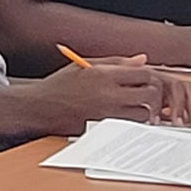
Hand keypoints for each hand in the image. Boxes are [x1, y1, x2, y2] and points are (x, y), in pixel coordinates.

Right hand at [36, 56, 190, 132]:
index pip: (144, 74)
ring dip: (143, 112)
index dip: (149, 77)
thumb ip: (117, 62)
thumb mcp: (86, 65)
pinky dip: (130, 125)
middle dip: (151, 95)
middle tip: (146, 97)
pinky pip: (127, 128)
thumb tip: (143, 60)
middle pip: (149, 95)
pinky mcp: (101, 129)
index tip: (144, 81)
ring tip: (134, 110)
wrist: (38, 107)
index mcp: (104, 75)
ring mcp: (105, 114)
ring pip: (142, 115)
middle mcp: (107, 95)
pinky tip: (124, 121)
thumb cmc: (59, 85)